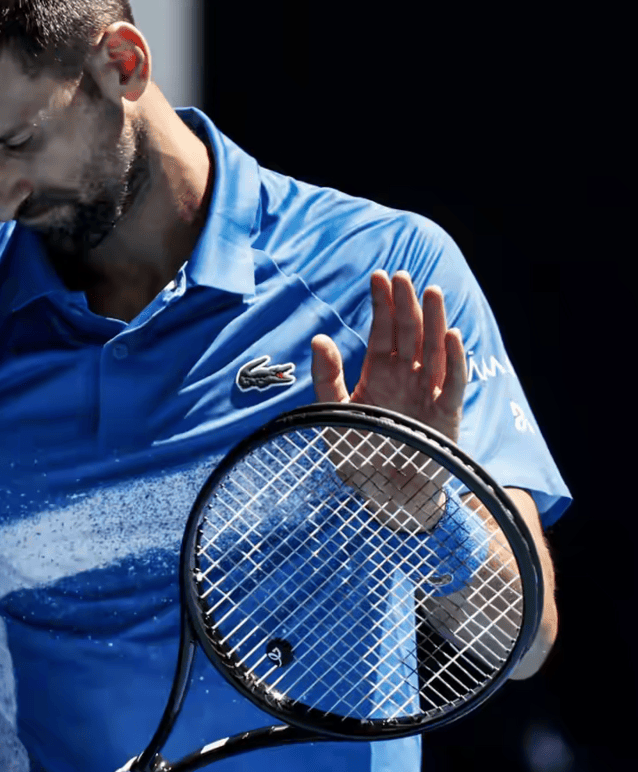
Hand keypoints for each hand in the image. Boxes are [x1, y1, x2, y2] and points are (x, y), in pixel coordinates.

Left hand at [311, 270, 465, 442]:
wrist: (387, 496)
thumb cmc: (361, 455)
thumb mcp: (333, 415)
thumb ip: (326, 379)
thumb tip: (318, 339)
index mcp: (381, 373)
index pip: (383, 332)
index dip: (382, 305)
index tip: (378, 276)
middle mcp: (408, 377)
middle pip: (410, 333)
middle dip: (406, 304)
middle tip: (402, 275)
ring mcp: (429, 392)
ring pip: (434, 349)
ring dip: (434, 320)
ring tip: (432, 291)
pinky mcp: (447, 414)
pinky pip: (453, 383)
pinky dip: (455, 360)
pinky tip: (451, 335)